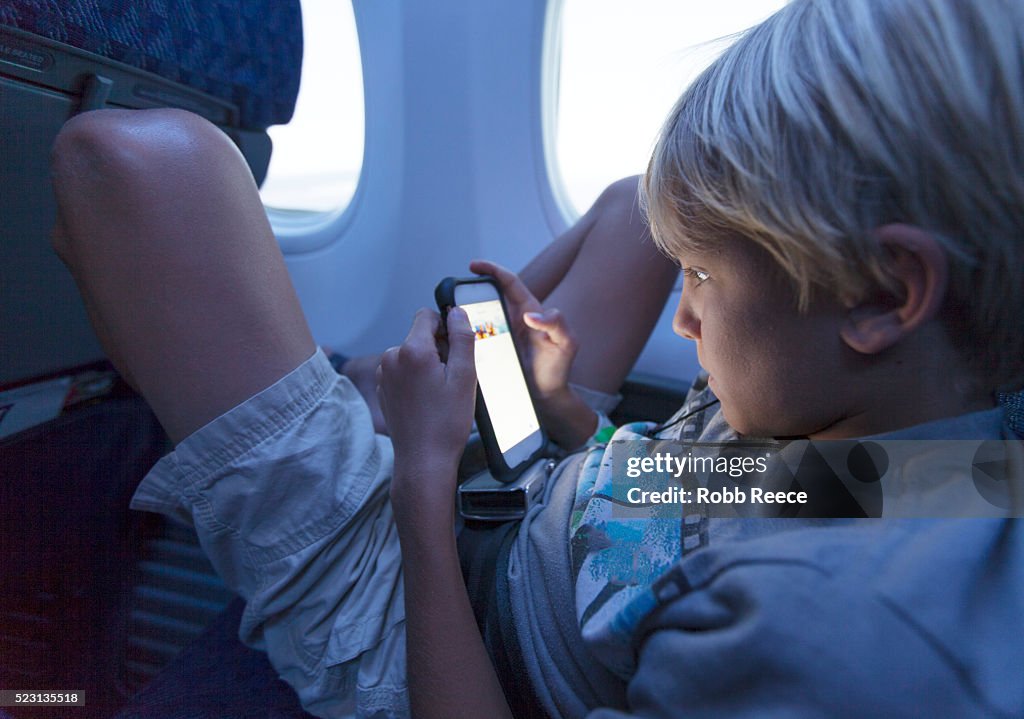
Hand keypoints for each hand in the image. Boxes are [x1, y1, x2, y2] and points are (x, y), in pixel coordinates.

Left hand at [377, 308, 476, 516]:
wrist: (423, 460)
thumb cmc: (446, 422)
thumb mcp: (465, 376)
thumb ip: (462, 338)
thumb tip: (457, 312)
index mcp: (412, 351)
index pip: (426, 315)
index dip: (445, 326)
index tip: (456, 347)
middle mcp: (391, 358)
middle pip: (419, 336)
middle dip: (438, 349)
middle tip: (453, 378)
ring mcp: (384, 374)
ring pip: (411, 354)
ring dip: (427, 365)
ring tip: (440, 393)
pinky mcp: (382, 388)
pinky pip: (402, 371)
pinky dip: (415, 378)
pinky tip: (427, 401)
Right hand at [468, 259, 577, 399]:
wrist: (547, 394)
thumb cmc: (558, 368)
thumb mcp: (566, 344)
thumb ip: (557, 324)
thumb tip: (531, 315)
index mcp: (529, 309)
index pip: (509, 283)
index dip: (492, 270)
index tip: (474, 265)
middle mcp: (513, 317)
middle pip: (489, 296)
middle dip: (471, 290)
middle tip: (456, 293)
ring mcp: (501, 332)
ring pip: (479, 315)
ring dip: (465, 312)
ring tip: (451, 315)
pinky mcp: (492, 348)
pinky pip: (476, 336)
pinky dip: (465, 333)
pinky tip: (454, 336)